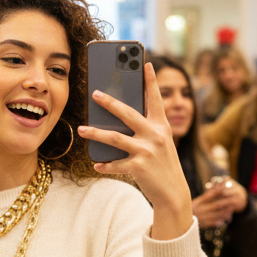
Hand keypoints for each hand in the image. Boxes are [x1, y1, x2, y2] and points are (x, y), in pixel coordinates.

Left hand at [78, 62, 192, 239]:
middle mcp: (155, 136)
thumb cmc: (162, 164)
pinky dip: (105, 165)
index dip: (150, 81)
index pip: (155, 99)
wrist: (174, 194)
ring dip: (96, 134)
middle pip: (128, 114)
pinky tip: (96, 164)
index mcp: (162, 126)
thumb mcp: (160, 143)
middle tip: (95, 94)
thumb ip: (145, 129)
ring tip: (82, 130)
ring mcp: (147, 151)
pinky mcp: (139, 167)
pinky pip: (116, 164)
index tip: (144, 62)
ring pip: (115, 138)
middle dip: (110, 102)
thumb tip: (118, 118)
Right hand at [191, 189, 231, 227]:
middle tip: (234, 199)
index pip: (208, 195)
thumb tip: (216, 188)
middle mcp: (199, 210)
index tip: (225, 185)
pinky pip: (214, 222)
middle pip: (216, 205)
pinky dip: (221, 219)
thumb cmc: (188, 210)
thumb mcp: (194, 202)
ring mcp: (201, 218)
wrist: (179, 223)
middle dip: (226, 201)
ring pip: (217, 214)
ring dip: (226, 211)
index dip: (217, 190)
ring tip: (233, 208)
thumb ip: (205, 196)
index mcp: (196, 203)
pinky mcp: (203, 225)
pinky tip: (227, 217)